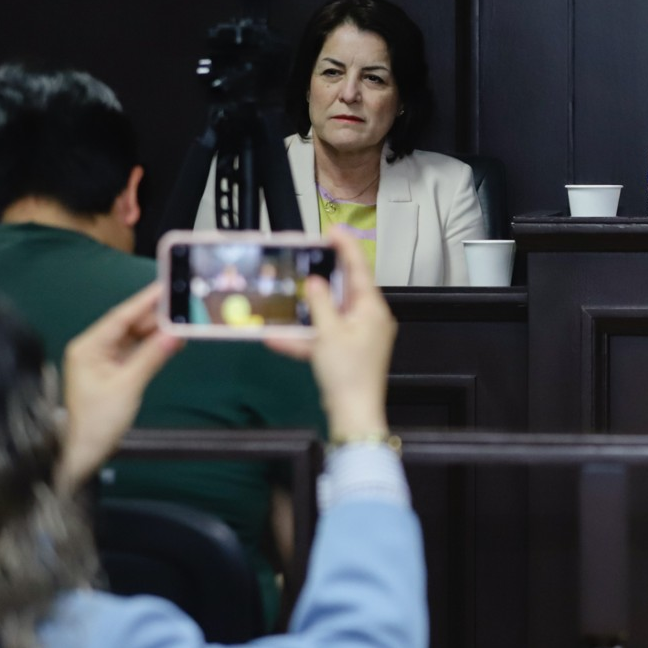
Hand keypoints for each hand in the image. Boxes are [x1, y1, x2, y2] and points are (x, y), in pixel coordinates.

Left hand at [58, 284, 180, 491]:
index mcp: (89, 346)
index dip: (146, 299)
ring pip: (135, 337)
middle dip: (156, 314)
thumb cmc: (97, 420)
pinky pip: (137, 351)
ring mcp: (103, 360)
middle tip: (184, 300)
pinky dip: (154, 346)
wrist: (80, 453)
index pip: (122, 316)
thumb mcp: (127, 386)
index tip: (168, 284)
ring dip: (158, 330)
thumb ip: (152, 356)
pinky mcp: (113, 371)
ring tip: (184, 318)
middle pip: (130, 324)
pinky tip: (172, 339)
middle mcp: (94, 348)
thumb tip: (176, 333)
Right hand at [266, 231, 396, 439]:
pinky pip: (323, 337)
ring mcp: (359, 336)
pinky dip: (304, 336)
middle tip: (308, 256)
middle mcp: (369, 318)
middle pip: (345, 289)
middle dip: (324, 274)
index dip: (346, 248)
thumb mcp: (328, 334)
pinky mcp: (346, 353)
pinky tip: (275, 337)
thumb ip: (319, 304)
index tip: (332, 231)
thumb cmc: (347, 373)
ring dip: (307, 308)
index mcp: (371, 309)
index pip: (359, 269)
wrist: (353, 415)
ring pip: (330, 313)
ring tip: (288, 291)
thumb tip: (315, 282)